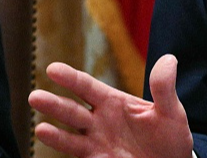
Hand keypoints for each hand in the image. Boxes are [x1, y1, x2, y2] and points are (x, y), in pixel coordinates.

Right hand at [29, 54, 193, 157]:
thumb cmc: (171, 136)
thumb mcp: (171, 111)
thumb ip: (164, 88)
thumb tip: (169, 59)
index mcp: (114, 102)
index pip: (88, 87)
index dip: (71, 78)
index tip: (52, 69)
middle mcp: (99, 121)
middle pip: (72, 111)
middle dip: (54, 104)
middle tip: (35, 97)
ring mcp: (96, 143)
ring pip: (70, 136)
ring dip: (54, 133)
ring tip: (39, 127)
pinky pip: (77, 155)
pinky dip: (63, 150)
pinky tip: (52, 143)